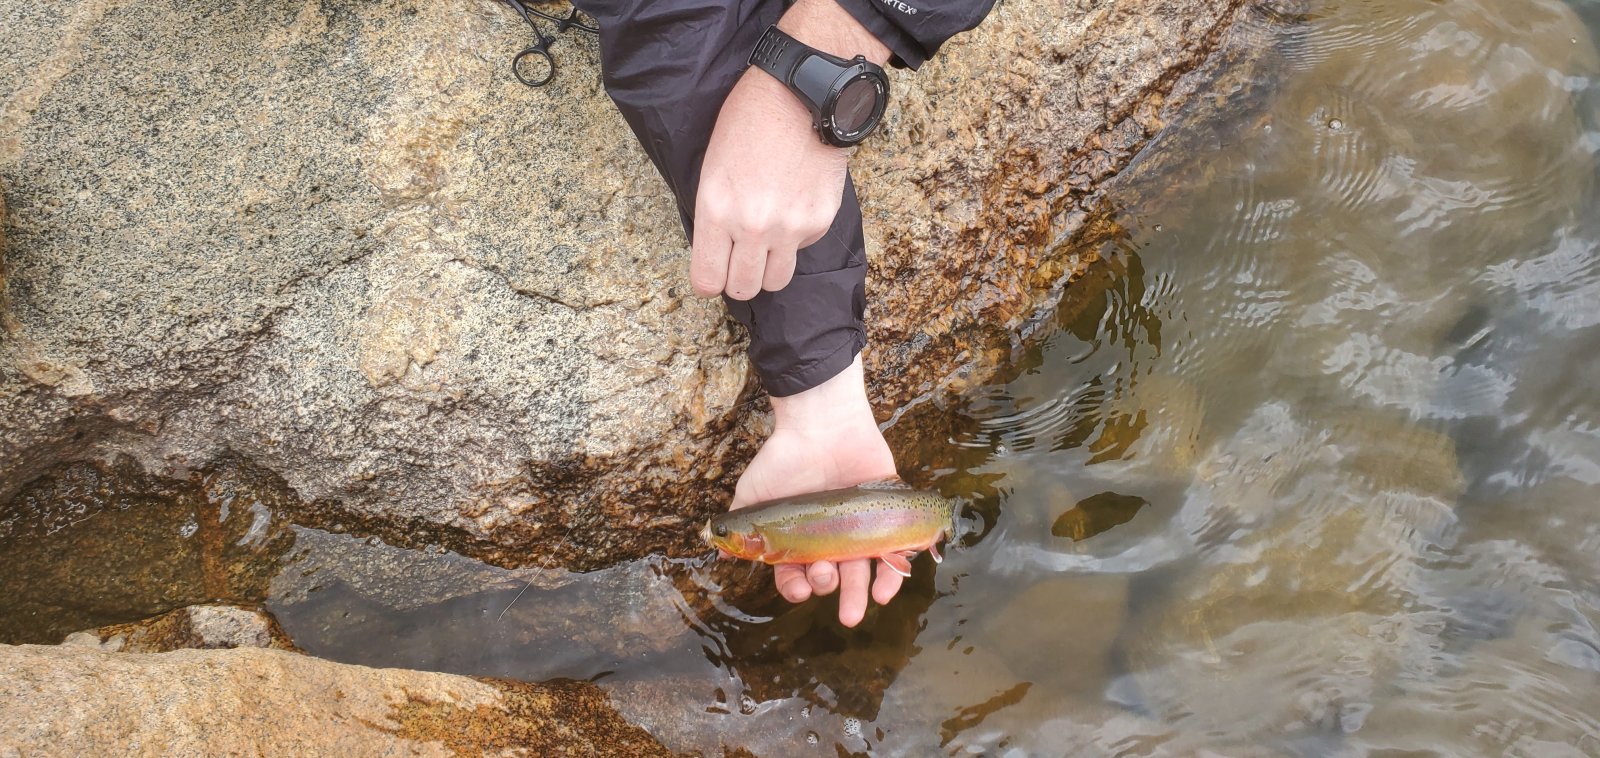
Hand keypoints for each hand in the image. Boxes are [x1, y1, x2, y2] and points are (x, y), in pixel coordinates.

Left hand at [689, 0, 890, 300]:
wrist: (800, 96)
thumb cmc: (748, 123)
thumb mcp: (712, 169)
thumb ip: (714, 217)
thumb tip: (719, 255)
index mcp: (716, 211)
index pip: (707, 280)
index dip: (708, 280)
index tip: (713, 273)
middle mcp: (752, 226)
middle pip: (743, 289)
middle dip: (738, 280)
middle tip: (740, 262)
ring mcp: (790, 227)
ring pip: (776, 281)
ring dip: (768, 268)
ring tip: (767, 243)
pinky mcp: (819, 221)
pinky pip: (803, 249)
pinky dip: (796, 237)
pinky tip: (793, 203)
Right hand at [729, 356, 900, 626]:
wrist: (821, 424)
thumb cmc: (783, 458)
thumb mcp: (752, 493)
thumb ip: (739, 524)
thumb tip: (716, 551)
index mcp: (799, 539)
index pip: (796, 574)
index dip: (796, 587)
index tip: (798, 588)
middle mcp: (829, 540)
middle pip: (831, 577)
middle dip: (828, 588)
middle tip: (825, 579)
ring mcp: (859, 529)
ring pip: (861, 571)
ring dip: (859, 595)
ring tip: (858, 610)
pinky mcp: (887, 516)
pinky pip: (893, 551)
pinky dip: (892, 574)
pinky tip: (885, 590)